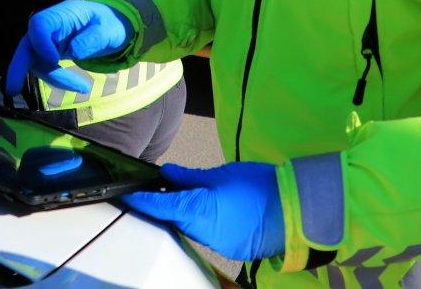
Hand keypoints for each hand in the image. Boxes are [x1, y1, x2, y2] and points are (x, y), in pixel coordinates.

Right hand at [4, 0, 132, 94]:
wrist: (114, 25)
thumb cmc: (112, 24)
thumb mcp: (110, 31)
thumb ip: (93, 39)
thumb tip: (73, 52)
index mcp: (64, 13)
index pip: (40, 24)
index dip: (40, 42)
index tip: (54, 60)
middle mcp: (52, 25)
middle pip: (27, 43)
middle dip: (19, 66)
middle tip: (12, 90)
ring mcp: (49, 39)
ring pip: (36, 60)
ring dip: (53, 77)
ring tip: (82, 87)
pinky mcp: (51, 51)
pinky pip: (45, 66)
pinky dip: (57, 78)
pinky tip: (78, 85)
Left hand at [124, 162, 284, 261]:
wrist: (294, 211)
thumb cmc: (258, 186)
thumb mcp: (221, 174)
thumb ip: (190, 176)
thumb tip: (167, 173)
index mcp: (197, 210)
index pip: (159, 205)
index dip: (140, 199)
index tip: (126, 192)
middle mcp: (202, 232)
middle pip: (172, 218)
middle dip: (161, 205)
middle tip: (152, 188)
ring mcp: (215, 244)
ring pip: (187, 227)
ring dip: (180, 213)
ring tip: (177, 194)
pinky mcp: (227, 248)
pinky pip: (204, 234)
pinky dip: (198, 221)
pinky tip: (201, 208)